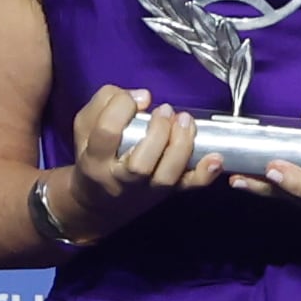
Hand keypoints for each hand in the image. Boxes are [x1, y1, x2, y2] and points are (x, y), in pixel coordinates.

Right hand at [53, 85, 221, 240]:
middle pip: (140, 163)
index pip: (107, 132)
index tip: (135, 99)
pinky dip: (205, 174)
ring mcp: (147, 190)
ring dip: (181, 145)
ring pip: (167, 175)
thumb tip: (143, 97)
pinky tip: (215, 158)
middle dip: (158, 131)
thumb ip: (105, 102)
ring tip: (185, 121)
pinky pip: (188, 187)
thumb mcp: (85, 126)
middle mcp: (121, 179)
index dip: (121, 107)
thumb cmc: (93, 155)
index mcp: (94, 160)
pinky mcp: (167, 193)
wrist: (99, 203)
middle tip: (165, 110)